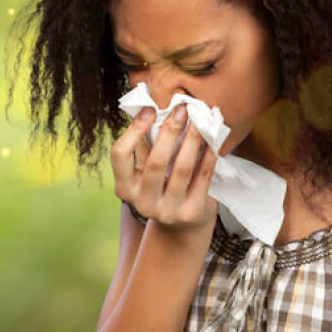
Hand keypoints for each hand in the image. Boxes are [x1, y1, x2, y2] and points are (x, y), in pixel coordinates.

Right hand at [109, 103, 219, 230]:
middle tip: (181, 109)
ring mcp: (167, 211)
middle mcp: (142, 203)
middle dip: (170, 131)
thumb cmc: (161, 185)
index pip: (120, 154)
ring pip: (182, 168)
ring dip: (192, 140)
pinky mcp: (191, 213)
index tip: (150, 109)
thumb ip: (145, 144)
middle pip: (155, 161)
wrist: (181, 226)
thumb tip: (149, 105)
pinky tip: (211, 140)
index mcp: (124, 188)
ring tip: (199, 120)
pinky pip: (202, 177)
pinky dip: (208, 156)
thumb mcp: (146, 169)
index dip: (134, 129)